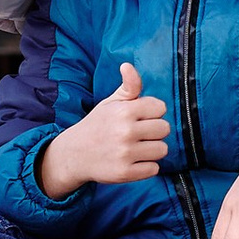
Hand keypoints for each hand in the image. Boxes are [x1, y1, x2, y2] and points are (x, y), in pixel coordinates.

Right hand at [39, 60, 172, 200]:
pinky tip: (133, 161)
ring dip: (152, 150)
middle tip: (138, 134)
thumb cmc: (98, 125)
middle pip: (164, 128)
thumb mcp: (110, 103)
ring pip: (162, 149)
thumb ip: (128, 86)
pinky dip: (146, 166)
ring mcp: (125, 153)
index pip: (160, 107)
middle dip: (154, 131)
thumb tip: (127, 65)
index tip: (140, 117)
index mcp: (124, 111)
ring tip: (137, 148)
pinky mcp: (125, 173)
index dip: (152, 112)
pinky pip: (154, 169)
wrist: (74, 154)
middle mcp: (125, 131)